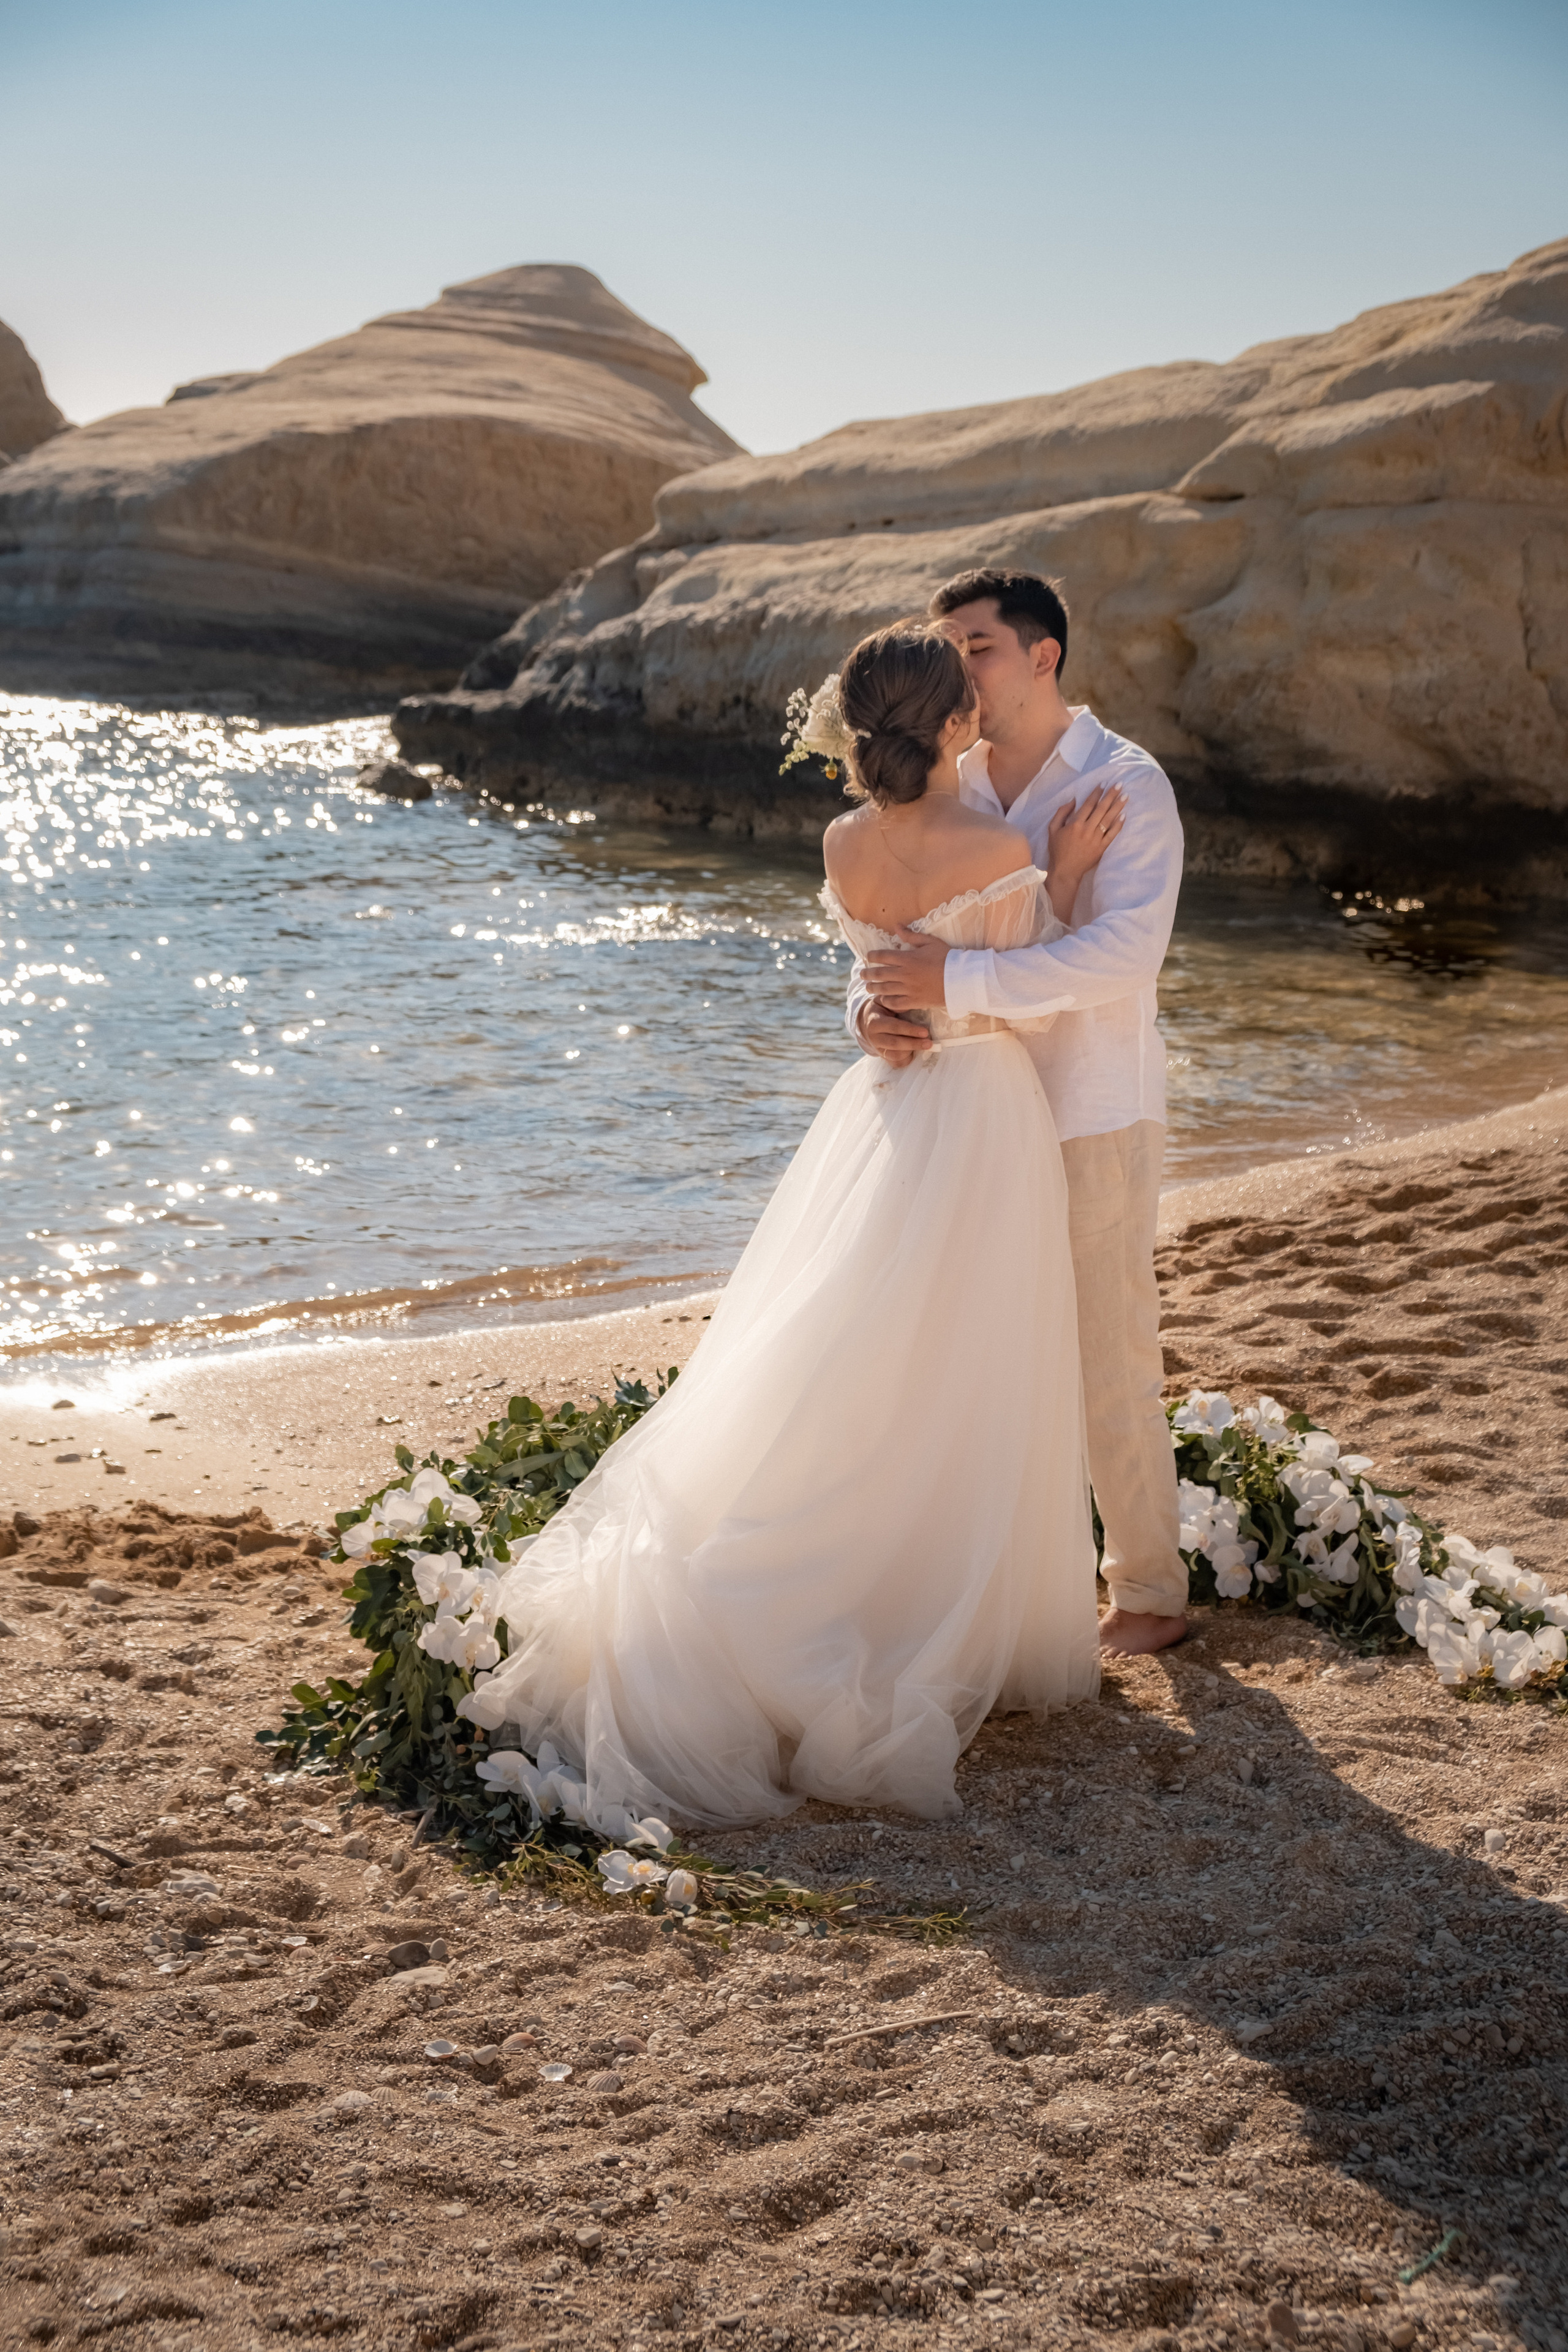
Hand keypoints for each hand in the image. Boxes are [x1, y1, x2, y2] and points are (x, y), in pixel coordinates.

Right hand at [857, 996, 932, 1066]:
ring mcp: (877, 1049)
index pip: (894, 1027)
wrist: (866, 1022)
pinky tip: (915, 1052)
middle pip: (895, 1043)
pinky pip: (895, 1062)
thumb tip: (911, 1004)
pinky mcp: (882, 1057)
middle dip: (914, 1043)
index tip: (925, 1032)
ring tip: (926, 1046)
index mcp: (874, 1022)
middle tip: (929, 1043)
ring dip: (912, 1051)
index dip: (910, 1030)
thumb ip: (894, 1001)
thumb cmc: (881, 1009)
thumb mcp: (884, 1001)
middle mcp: (874, 1038)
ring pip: (895, 1055)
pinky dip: (906, 1059)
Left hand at [859, 929, 950, 1013]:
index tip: (868, 957)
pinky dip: (886, 1001)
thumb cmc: (947, 957)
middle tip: (862, 974)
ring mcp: (908, 989)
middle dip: (867, 974)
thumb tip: (896, 926)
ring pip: (884, 989)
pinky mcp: (914, 1001)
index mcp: (907, 958)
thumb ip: (911, 935)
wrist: (961, 978)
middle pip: (879, 974)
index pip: (882, 956)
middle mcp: (904, 974)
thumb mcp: (930, 941)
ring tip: (868, 987)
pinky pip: (895, 1003)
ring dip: (873, 988)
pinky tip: (882, 1000)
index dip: (872, 956)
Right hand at [1046, 783, 1126, 899]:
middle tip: (1120, 784)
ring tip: (1125, 796)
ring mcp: (1095, 839)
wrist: (1065, 871)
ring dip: (1118, 806)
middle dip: (1111, 795)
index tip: (1103, 783)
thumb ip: (1061, 813)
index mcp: (1075, 824)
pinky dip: (1118, 825)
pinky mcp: (1101, 848)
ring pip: (1108, 819)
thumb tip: (1073, 800)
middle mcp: (1087, 829)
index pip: (1088, 804)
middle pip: (1101, 809)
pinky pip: (1112, 834)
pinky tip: (1124, 815)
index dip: (1096, 793)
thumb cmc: (1057, 850)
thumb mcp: (1053, 829)